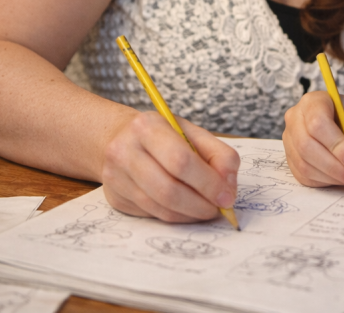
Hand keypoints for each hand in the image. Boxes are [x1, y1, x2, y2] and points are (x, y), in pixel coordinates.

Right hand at [100, 111, 239, 222]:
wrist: (115, 137)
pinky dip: (176, 217)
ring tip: (206, 209)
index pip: (181, 161)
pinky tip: (186, 210)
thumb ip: (218, 154)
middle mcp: (124, 151)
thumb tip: (228, 187)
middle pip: (168, 189)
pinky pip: (152, 215)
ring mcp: (115, 177)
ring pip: (160, 208)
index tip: (227, 196)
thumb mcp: (191, 132)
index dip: (208, 183)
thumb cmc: (161, 135)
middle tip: (219, 209)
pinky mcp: (115, 198)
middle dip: (200, 205)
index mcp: (147, 127)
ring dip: (190, 215)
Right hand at [283, 91, 343, 187]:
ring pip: (304, 165)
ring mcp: (291, 141)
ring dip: (332, 176)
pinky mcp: (293, 160)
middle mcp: (296, 119)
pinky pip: (305, 176)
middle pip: (306, 145)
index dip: (335, 144)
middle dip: (333, 165)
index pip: (317, 123)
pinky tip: (342, 177)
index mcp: (313, 102)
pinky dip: (326, 181)